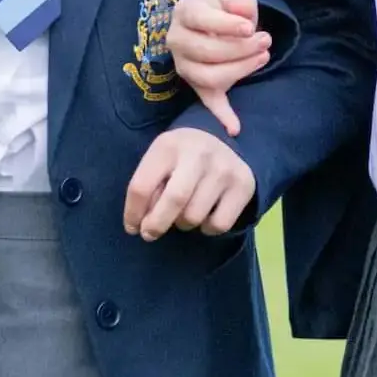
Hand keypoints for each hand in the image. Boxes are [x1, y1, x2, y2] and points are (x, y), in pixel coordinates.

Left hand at [124, 128, 256, 240]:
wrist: (221, 142)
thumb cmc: (180, 158)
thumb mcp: (159, 162)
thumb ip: (148, 188)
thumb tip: (143, 223)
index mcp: (168, 145)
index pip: (142, 186)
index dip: (133, 214)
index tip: (132, 227)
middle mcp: (198, 153)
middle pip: (173, 200)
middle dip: (156, 225)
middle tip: (150, 234)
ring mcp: (224, 168)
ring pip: (194, 217)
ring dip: (183, 224)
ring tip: (184, 212)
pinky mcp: (244, 184)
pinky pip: (219, 224)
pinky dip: (207, 228)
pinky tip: (205, 214)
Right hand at [165, 0, 271, 135]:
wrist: (209, 20)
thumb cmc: (223, 7)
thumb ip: (240, 3)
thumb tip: (244, 23)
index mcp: (185, 12)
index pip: (200, 20)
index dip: (226, 26)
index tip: (250, 28)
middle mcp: (177, 40)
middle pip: (206, 52)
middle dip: (241, 49)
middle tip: (265, 41)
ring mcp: (184, 65)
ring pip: (207, 77)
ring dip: (240, 70)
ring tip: (263, 57)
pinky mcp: (196, 84)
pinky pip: (206, 102)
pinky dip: (221, 116)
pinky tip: (235, 127)